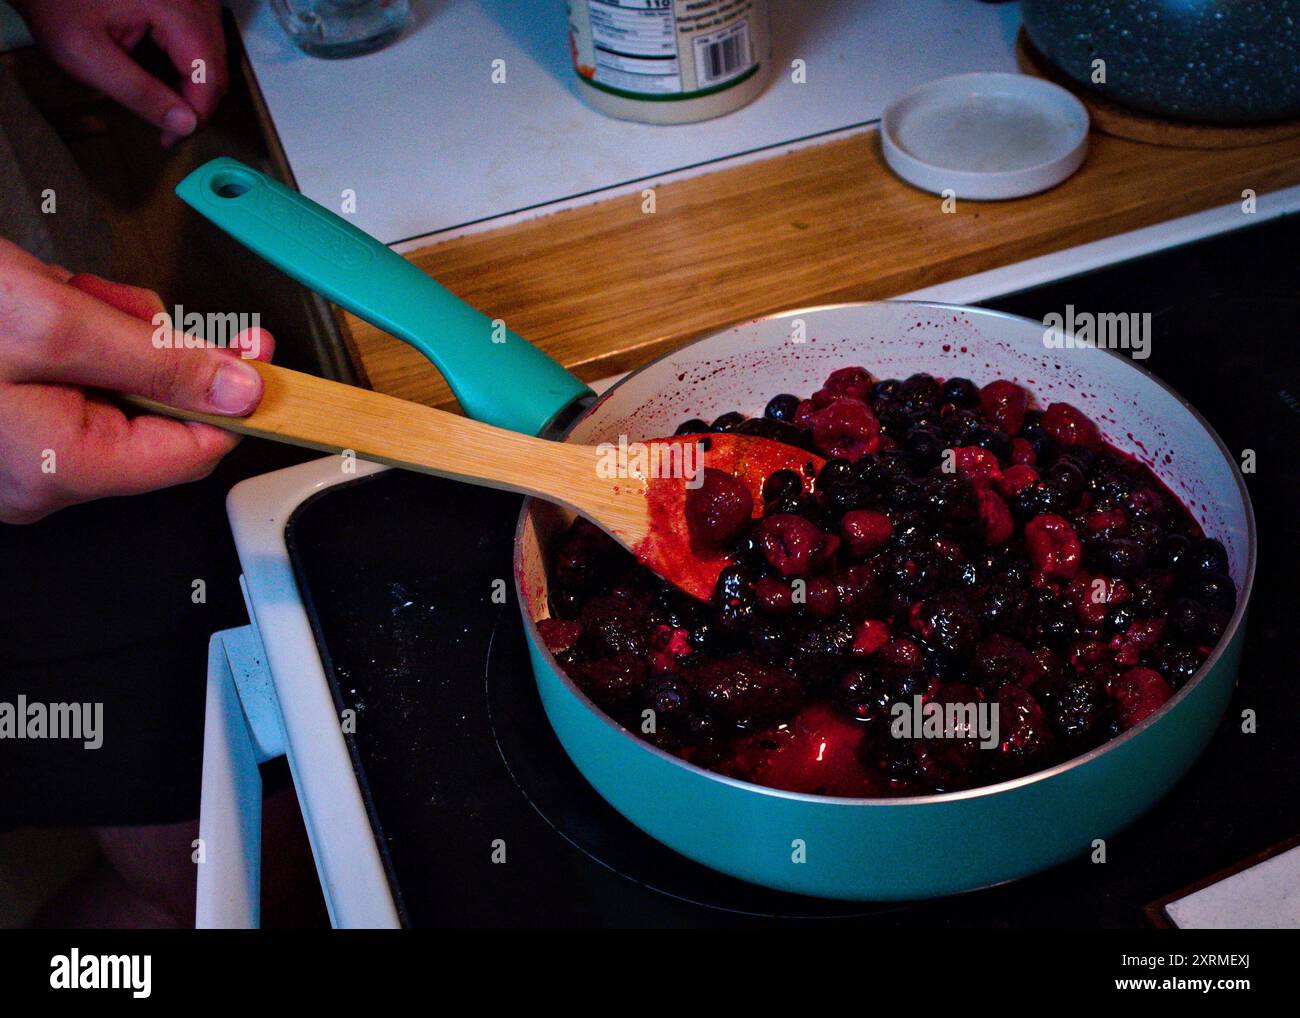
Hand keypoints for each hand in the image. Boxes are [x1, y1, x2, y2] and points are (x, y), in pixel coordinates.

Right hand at [0, 238, 271, 522]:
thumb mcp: (53, 322)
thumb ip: (158, 359)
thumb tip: (239, 389)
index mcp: (57, 467)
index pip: (189, 451)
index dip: (229, 398)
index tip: (258, 353)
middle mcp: (36, 476)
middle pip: (147, 410)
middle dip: (140, 343)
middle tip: (107, 302)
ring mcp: (13, 451)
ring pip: (106, 383)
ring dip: (96, 328)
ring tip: (46, 295)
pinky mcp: (0, 418)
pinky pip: (63, 378)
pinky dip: (60, 332)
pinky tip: (24, 301)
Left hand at [14, 0, 227, 145]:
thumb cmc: (57, 3)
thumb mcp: (87, 55)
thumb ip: (138, 92)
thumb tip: (186, 125)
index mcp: (174, 7)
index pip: (208, 77)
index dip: (195, 117)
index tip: (170, 137)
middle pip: (217, 67)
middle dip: (196, 104)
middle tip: (167, 127)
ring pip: (214, 56)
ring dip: (196, 87)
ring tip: (165, 105)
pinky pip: (204, 41)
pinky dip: (191, 65)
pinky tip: (167, 77)